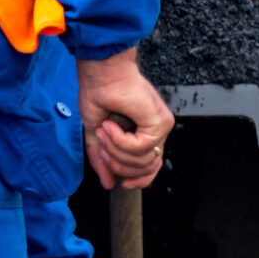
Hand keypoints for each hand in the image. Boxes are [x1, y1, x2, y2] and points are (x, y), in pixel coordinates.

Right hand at [76, 50, 172, 190]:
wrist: (102, 74)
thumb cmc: (99, 94)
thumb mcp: (97, 136)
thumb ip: (103, 160)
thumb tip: (108, 183)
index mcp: (145, 134)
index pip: (150, 169)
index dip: (135, 179)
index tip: (119, 181)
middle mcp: (156, 132)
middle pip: (146, 170)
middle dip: (119, 164)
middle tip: (103, 148)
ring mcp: (161, 127)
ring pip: (142, 161)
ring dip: (115, 150)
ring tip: (104, 131)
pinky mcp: (160, 122)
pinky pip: (139, 148)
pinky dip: (120, 140)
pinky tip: (110, 125)